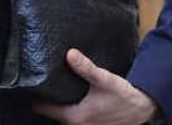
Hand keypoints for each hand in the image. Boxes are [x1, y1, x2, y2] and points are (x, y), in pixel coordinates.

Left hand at [33, 49, 156, 124]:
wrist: (142, 108)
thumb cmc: (123, 96)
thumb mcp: (104, 80)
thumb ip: (86, 68)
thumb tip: (69, 54)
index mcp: (74, 117)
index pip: (43, 108)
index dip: (35, 96)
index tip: (28, 84)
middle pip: (50, 112)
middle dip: (45, 98)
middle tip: (38, 81)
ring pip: (61, 115)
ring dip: (56, 104)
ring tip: (49, 86)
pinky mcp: (91, 124)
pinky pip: (72, 117)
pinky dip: (67, 107)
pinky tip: (67, 94)